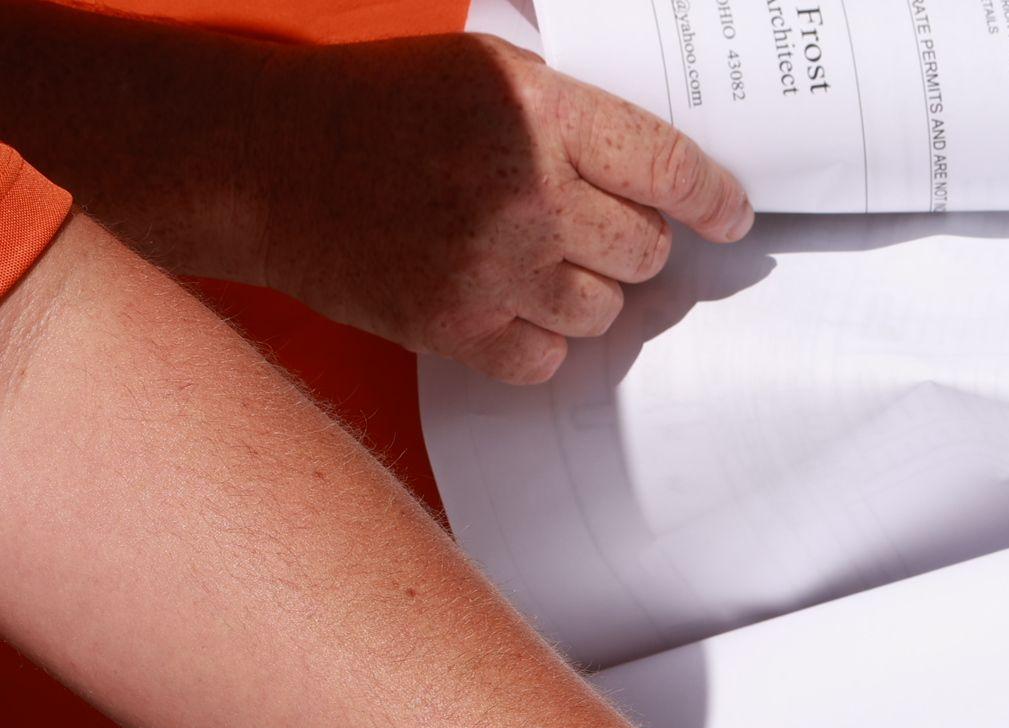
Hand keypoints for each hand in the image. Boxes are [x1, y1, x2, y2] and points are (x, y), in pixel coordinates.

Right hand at [249, 34, 751, 383]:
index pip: (669, 170)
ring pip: (604, 309)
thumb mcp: (483, 73)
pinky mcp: (457, 326)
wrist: (261, 161)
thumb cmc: (376, 109)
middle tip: (583, 225)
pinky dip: (536, 338)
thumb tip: (672, 181)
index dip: (714, 201)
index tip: (731, 216)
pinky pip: (549, 358)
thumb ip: (573, 117)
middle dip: (628, 240)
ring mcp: (492, 265)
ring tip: (528, 255)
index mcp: (537, 110)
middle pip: (645, 249)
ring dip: (583, 290)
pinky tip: (500, 297)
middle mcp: (524, 188)